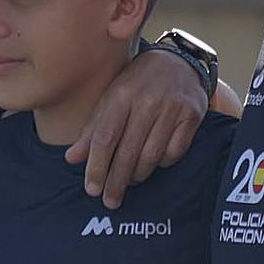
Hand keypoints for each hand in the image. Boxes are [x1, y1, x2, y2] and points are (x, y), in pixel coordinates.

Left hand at [67, 46, 206, 207]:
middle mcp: (147, 100)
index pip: (105, 138)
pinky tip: (153, 164)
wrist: (179, 62)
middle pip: (128, 152)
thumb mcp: (110, 99)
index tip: (92, 190)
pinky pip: (174, 152)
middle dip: (116, 181)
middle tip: (110, 201)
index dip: (96, 167)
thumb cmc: (137, 85)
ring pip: (151, 156)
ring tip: (129, 181)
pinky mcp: (192, 115)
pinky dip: (162, 164)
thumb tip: (71, 159)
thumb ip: (92, 130)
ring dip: (138, 175)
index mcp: (121, 95)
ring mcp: (172, 107)